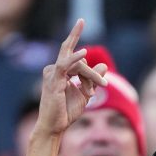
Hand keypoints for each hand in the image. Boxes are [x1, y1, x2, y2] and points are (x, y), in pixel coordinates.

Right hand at [33, 19, 108, 139]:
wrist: (55, 127)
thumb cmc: (66, 112)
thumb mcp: (86, 93)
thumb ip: (93, 79)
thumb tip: (103, 65)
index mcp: (59, 71)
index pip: (79, 62)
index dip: (92, 73)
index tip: (103, 84)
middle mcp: (53, 69)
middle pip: (74, 55)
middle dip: (78, 41)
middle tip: (84, 28)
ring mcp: (51, 73)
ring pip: (76, 64)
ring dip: (90, 76)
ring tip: (99, 87)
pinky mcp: (53, 79)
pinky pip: (65, 64)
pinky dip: (75, 58)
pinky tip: (84, 53)